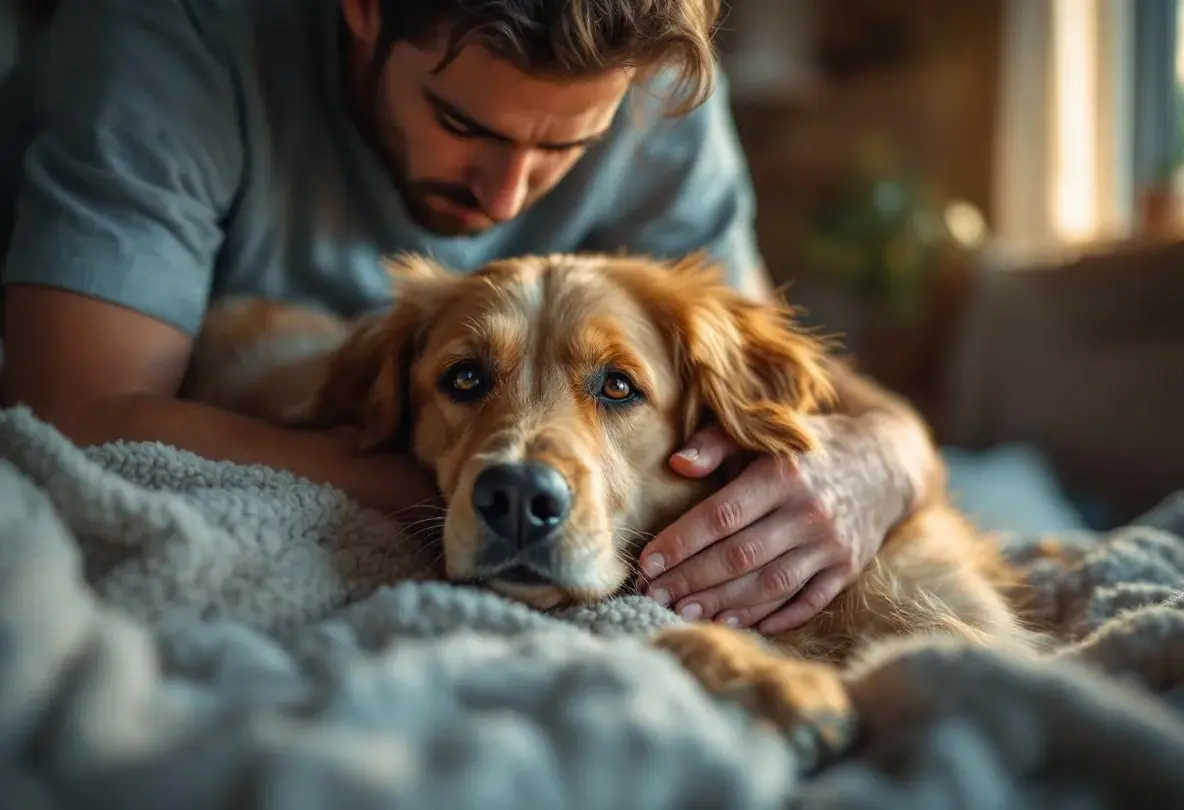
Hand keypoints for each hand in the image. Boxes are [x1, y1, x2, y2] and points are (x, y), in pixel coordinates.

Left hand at [636, 415, 913, 633]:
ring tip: (683, 612)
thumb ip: (716, 443)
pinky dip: (770, 618)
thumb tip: (677, 464)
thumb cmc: (803, 449)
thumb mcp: (762, 432)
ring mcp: (831, 545)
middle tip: (653, 596)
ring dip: (723, 604)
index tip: (647, 562)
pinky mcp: (846, 570)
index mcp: (782, 474)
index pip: (722, 516)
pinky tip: (734, 623)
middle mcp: (809, 512)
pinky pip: (806, 603)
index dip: (681, 542)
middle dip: (691, 580)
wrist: (883, 464)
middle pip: (740, 557)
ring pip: (769, 585)